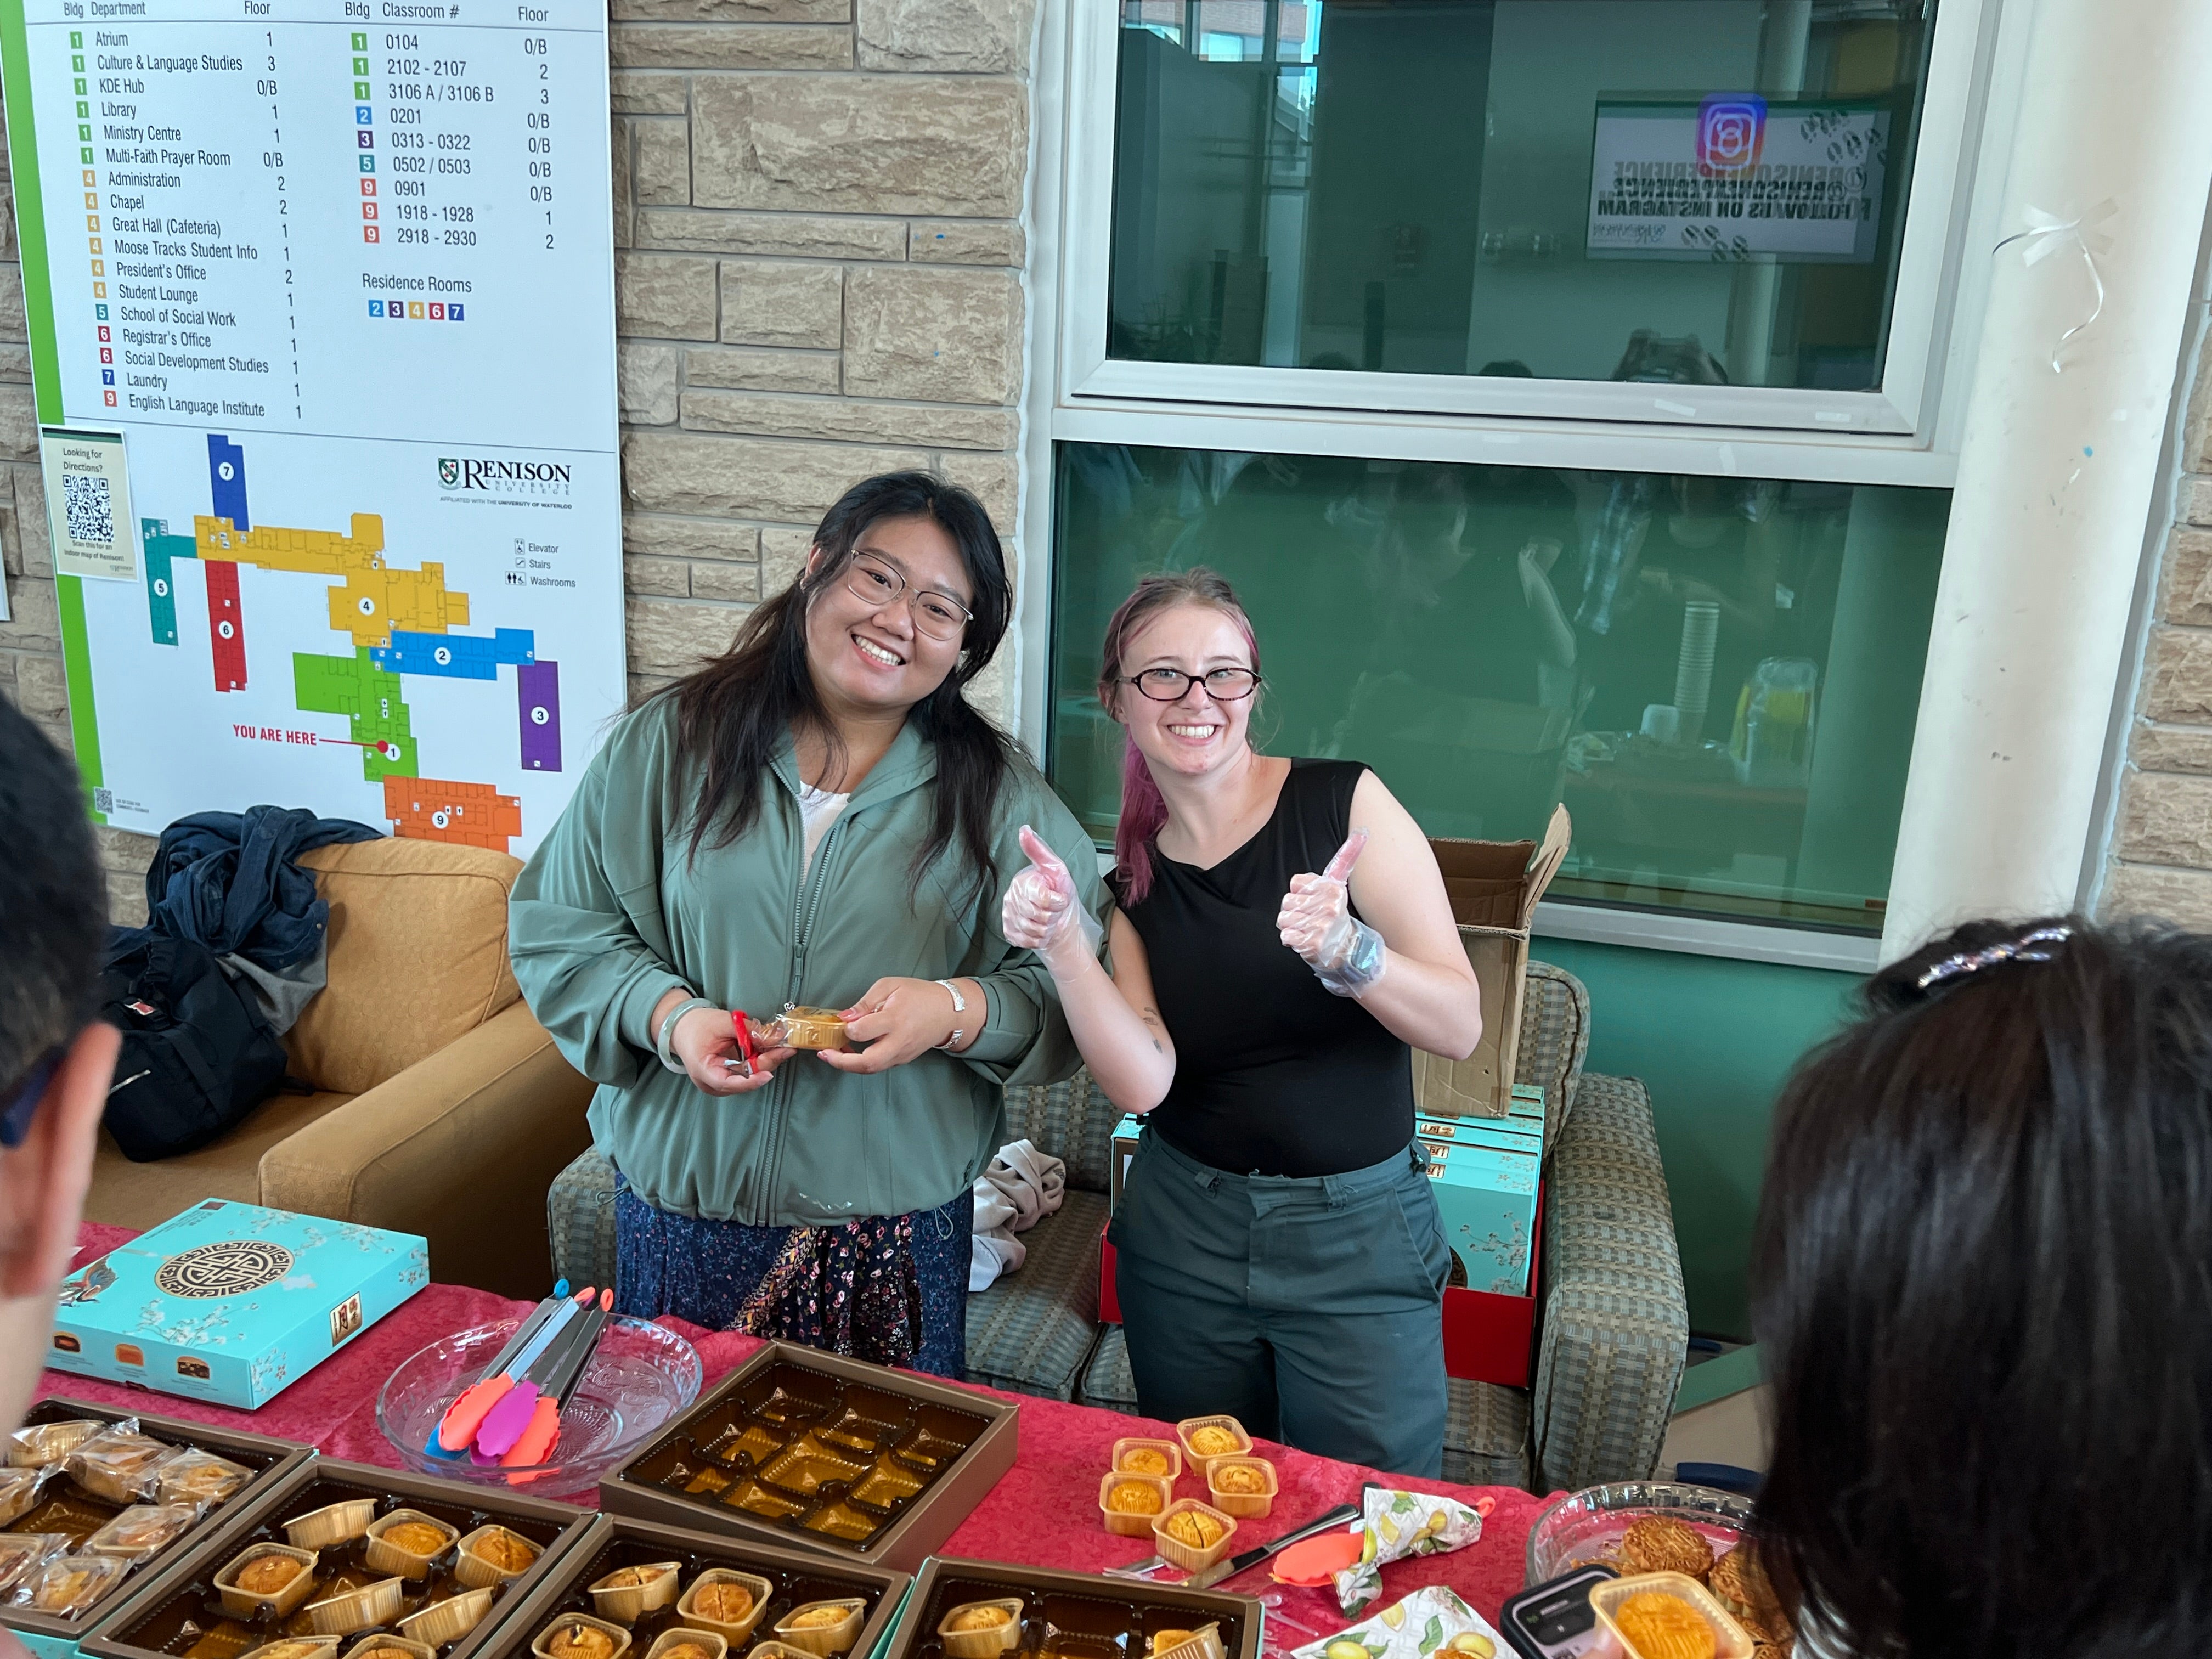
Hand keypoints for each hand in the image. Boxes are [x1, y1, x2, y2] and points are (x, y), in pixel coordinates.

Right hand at [670, 1006, 794, 1096]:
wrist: (684, 1027)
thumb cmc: (696, 1026)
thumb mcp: (722, 1022)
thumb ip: (747, 1030)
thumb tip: (772, 1037)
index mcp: (704, 1071)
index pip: (728, 1083)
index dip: (750, 1081)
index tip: (768, 1074)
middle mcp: (713, 1082)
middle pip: (745, 1079)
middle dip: (767, 1063)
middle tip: (786, 1048)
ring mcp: (721, 1081)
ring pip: (750, 1076)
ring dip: (766, 1061)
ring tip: (782, 1046)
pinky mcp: (729, 1076)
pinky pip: (748, 1071)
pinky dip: (760, 1060)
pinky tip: (771, 1048)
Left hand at [817, 977, 960, 1074]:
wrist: (948, 1012)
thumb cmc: (919, 995)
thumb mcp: (891, 986)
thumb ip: (866, 1001)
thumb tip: (845, 1017)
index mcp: (895, 1019)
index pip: (864, 1031)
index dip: (849, 1028)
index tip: (842, 1022)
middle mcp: (899, 1041)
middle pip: (868, 1062)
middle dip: (841, 1062)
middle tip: (824, 1053)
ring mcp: (902, 1054)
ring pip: (872, 1069)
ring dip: (849, 1065)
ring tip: (832, 1055)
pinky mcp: (903, 1060)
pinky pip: (879, 1066)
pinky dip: (862, 1064)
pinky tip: (850, 1054)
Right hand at [1002, 825, 1084, 969]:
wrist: (1060, 921)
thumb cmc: (1060, 893)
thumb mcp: (1056, 869)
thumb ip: (1039, 850)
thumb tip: (1024, 829)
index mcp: (1021, 881)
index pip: (1041, 899)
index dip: (1057, 903)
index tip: (1061, 899)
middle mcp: (1010, 897)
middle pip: (1038, 916)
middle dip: (1053, 917)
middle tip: (1054, 912)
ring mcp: (1008, 915)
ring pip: (1032, 930)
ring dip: (1047, 930)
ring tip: (1049, 922)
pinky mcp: (1008, 932)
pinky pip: (1024, 940)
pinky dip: (1037, 940)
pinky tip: (1040, 932)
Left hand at [1277, 830, 1368, 971]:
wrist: (1347, 949)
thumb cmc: (1336, 915)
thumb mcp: (1337, 886)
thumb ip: (1343, 860)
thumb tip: (1362, 832)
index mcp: (1334, 888)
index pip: (1295, 883)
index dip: (1300, 893)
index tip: (1315, 901)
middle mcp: (1329, 905)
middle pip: (1287, 902)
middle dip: (1294, 911)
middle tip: (1312, 919)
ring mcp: (1322, 925)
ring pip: (1284, 919)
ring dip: (1292, 927)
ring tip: (1309, 930)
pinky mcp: (1314, 943)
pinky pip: (1286, 936)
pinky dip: (1291, 941)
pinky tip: (1306, 942)